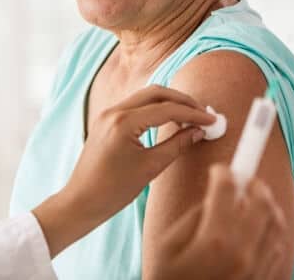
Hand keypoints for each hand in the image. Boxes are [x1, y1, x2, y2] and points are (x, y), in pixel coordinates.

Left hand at [33, 85, 214, 256]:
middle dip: (182, 100)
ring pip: (145, 96)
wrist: (81, 200)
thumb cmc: (114, 189)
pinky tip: (169, 119)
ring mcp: (108, 112)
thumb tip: (198, 131)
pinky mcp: (107, 118)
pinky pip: (135, 104)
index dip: (193, 114)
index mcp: (124, 122)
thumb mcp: (150, 167)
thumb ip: (176, 145)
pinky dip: (155, 107)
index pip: (167, 109)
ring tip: (190, 116)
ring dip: (169, 102)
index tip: (212, 120)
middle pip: (156, 92)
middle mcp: (114, 110)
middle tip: (203, 113)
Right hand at [153, 164, 286, 279]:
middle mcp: (243, 253)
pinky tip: (254, 229)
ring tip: (249, 201)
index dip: (223, 172)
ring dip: (265, 205)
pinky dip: (270, 231)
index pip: (227, 188)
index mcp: (215, 240)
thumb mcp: (168, 244)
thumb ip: (194, 216)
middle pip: (261, 201)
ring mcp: (258, 270)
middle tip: (242, 179)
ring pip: (275, 222)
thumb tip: (214, 196)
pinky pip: (279, 248)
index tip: (219, 170)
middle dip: (252, 183)